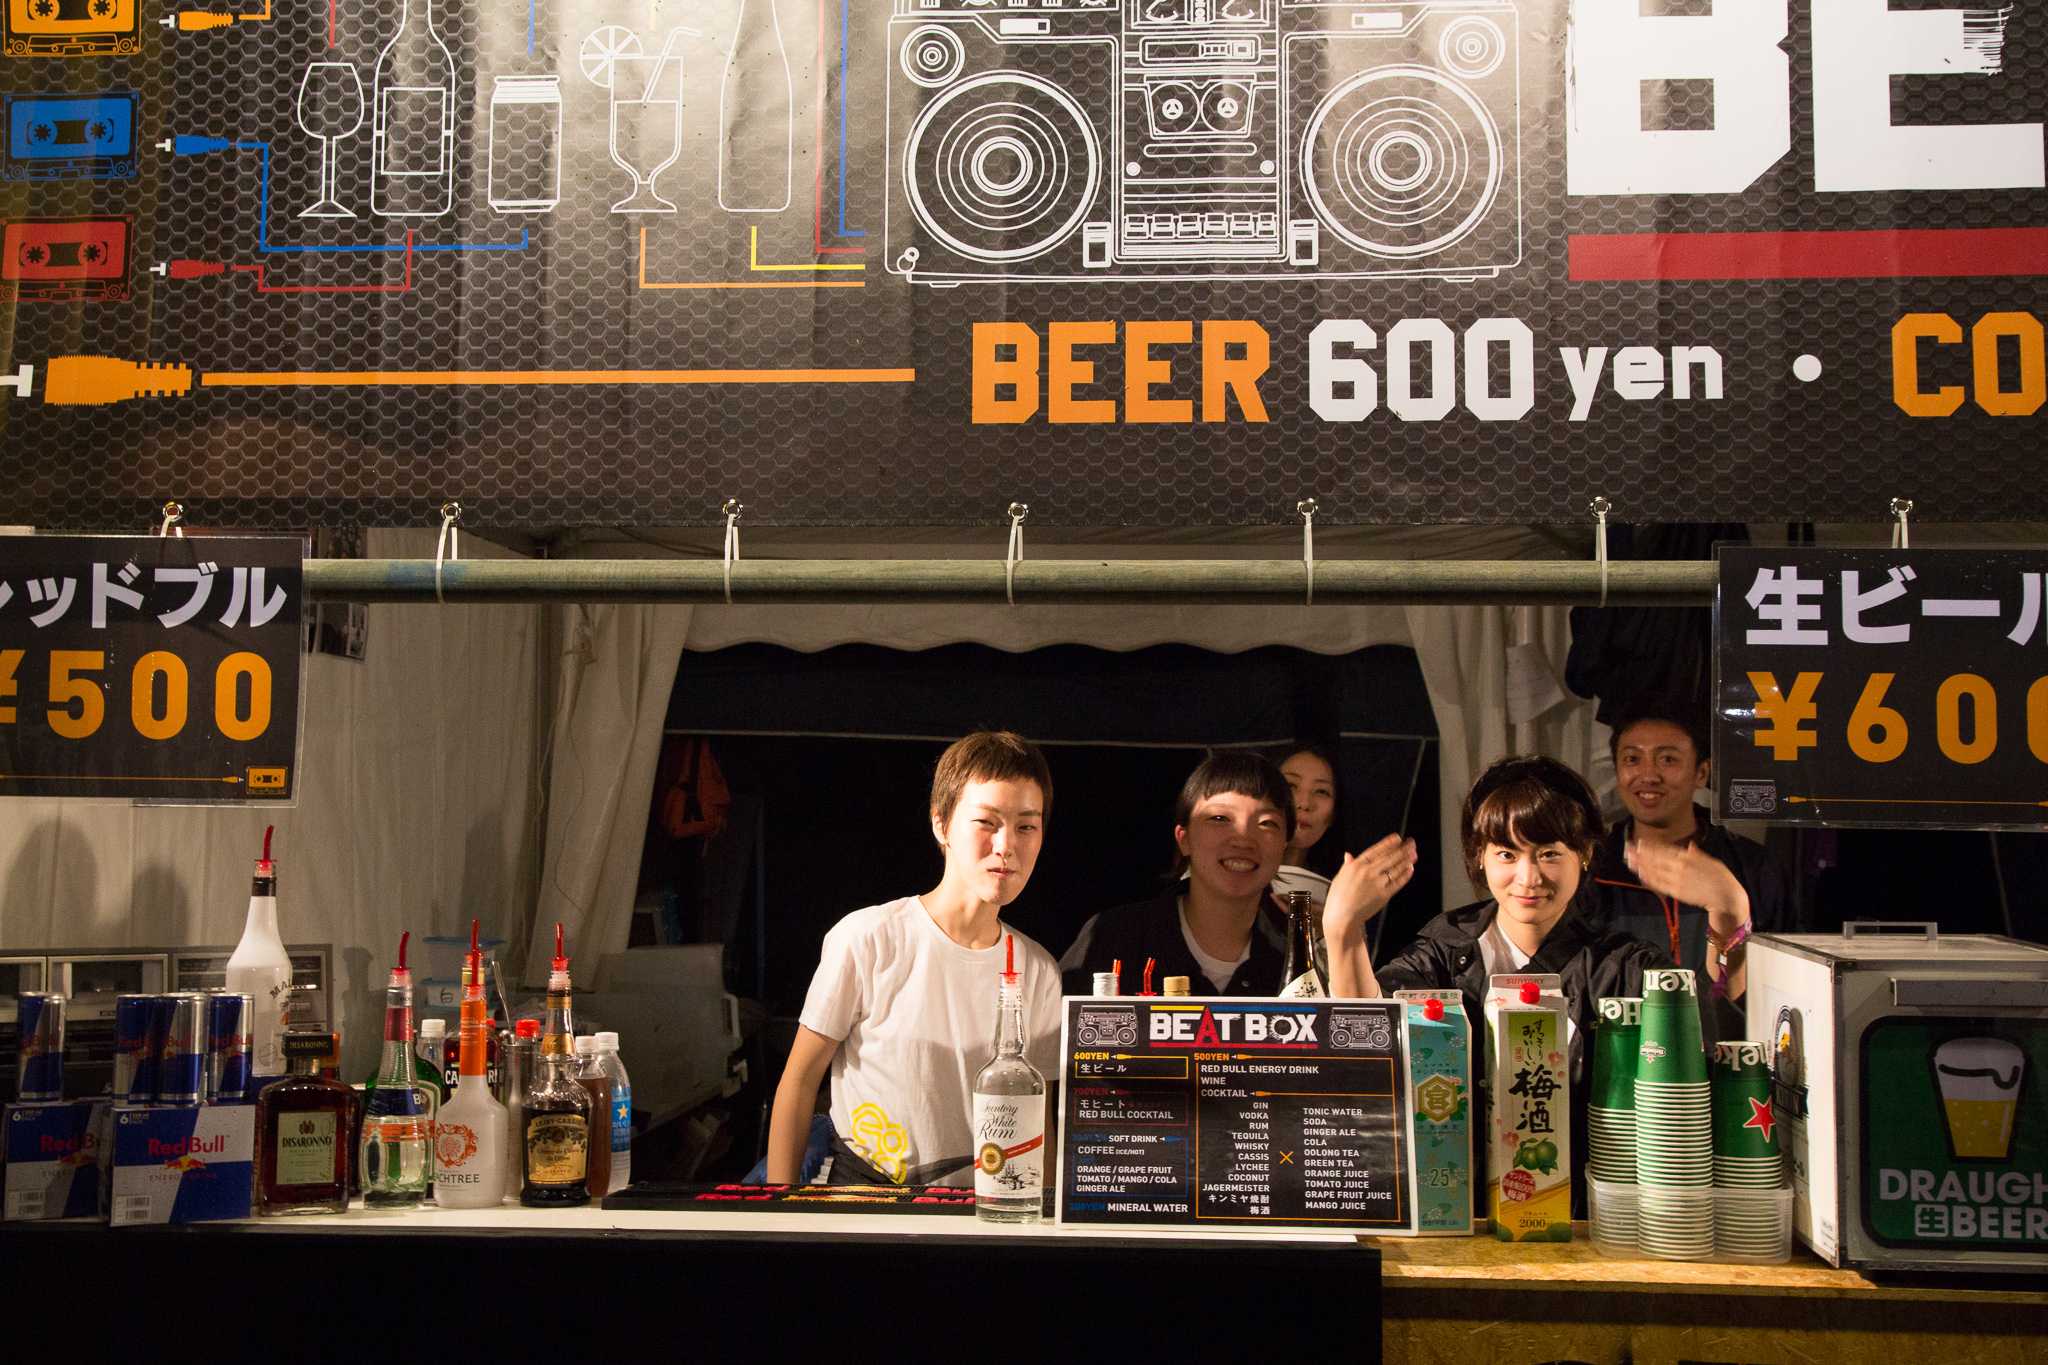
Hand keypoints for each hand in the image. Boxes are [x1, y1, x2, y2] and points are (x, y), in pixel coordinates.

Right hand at [1323, 834, 1418, 951]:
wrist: (1341, 917)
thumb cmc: (1338, 898)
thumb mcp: (1339, 877)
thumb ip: (1347, 865)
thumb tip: (1348, 855)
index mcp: (1356, 865)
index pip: (1376, 850)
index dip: (1388, 843)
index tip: (1397, 838)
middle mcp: (1368, 872)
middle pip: (1389, 857)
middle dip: (1402, 849)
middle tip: (1411, 843)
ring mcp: (1377, 883)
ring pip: (1395, 868)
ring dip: (1406, 860)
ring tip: (1414, 853)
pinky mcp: (1384, 894)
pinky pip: (1397, 882)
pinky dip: (1405, 875)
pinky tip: (1410, 868)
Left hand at [1625, 839, 1749, 939]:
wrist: (1725, 896)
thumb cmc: (1720, 877)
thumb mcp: (1710, 861)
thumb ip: (1697, 854)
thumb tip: (1690, 845)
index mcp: (1688, 856)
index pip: (1665, 849)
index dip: (1651, 846)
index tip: (1639, 842)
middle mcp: (1680, 866)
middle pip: (1655, 858)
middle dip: (1640, 853)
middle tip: (1627, 848)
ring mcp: (1676, 879)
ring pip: (1654, 870)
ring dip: (1640, 864)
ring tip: (1629, 860)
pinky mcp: (1676, 891)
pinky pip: (1659, 884)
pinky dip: (1648, 878)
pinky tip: (1640, 873)